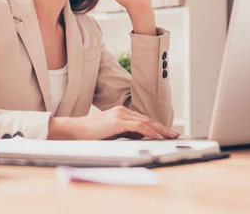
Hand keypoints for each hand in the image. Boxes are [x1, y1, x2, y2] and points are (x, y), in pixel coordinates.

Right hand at [48, 106, 179, 139]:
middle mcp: (122, 111)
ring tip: (171, 136)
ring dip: (160, 130)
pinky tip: (158, 138)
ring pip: (146, 122)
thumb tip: (139, 137)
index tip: (167, 132)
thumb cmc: (89, 134)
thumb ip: (125, 133)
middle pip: (147, 119)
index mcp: (120, 113)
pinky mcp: (118, 122)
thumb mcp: (111, 134)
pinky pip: (139, 127)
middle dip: (163, 128)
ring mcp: (120, 115)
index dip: (157, 126)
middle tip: (175, 134)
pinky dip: (151, 132)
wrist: (74, 131)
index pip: (143, 119)